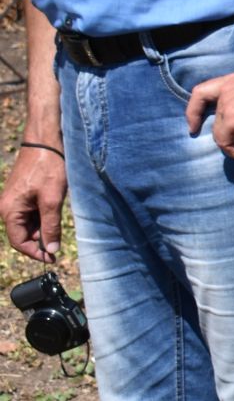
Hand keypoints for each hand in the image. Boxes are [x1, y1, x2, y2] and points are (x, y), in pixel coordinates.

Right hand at [0, 144, 66, 261]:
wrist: (46, 142)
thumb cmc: (49, 168)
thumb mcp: (52, 200)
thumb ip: (50, 226)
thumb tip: (51, 250)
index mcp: (9, 211)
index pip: (18, 242)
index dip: (35, 252)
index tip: (52, 258)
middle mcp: (7, 207)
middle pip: (22, 234)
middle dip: (40, 240)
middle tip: (59, 244)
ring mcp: (14, 201)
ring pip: (28, 224)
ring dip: (43, 228)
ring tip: (59, 224)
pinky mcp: (22, 195)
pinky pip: (31, 213)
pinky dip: (43, 217)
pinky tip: (55, 213)